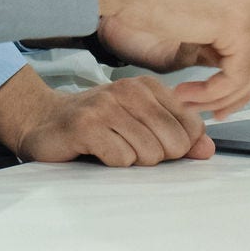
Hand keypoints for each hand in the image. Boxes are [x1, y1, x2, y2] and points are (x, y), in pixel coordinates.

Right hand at [0, 67, 212, 164]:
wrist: (42, 120)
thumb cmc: (94, 123)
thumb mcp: (139, 124)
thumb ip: (177, 135)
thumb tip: (207, 150)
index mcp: (147, 86)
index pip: (191, 126)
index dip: (178, 146)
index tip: (155, 143)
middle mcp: (128, 90)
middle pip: (173, 143)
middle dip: (155, 156)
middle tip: (128, 147)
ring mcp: (106, 106)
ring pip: (148, 154)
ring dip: (131, 161)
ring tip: (111, 147)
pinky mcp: (86, 126)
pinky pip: (120, 159)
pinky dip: (111, 163)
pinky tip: (96, 151)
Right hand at [83, 0, 249, 118]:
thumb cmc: (146, 1)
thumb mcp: (193, 22)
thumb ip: (221, 39)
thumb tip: (235, 74)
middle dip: (244, 93)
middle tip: (211, 107)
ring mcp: (247, 6)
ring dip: (223, 98)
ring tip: (191, 100)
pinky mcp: (233, 21)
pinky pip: (237, 76)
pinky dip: (212, 94)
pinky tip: (187, 93)